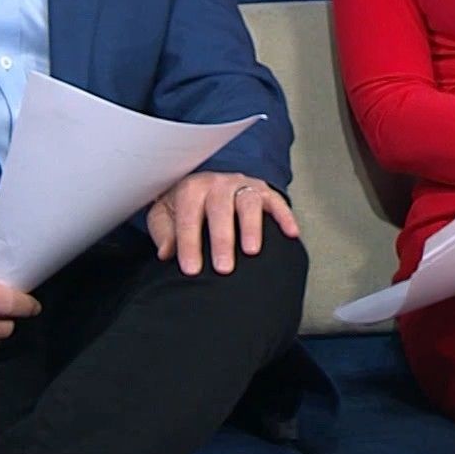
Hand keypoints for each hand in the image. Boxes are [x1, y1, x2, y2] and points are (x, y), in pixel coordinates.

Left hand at [147, 172, 301, 275]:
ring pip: (248, 202)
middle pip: (220, 208)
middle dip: (222, 239)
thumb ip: (163, 233)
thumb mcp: (164, 216)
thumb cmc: (183, 208)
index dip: (189, 243)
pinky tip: (291, 233)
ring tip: (252, 251)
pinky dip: (284, 216)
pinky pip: (276, 201)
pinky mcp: (263, 191)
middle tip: (223, 267)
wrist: (203, 188)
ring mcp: (242, 186)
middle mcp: (218, 184)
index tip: (191, 269)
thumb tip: (167, 252)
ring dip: (251, 227)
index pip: (189, 216)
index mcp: (191, 189)